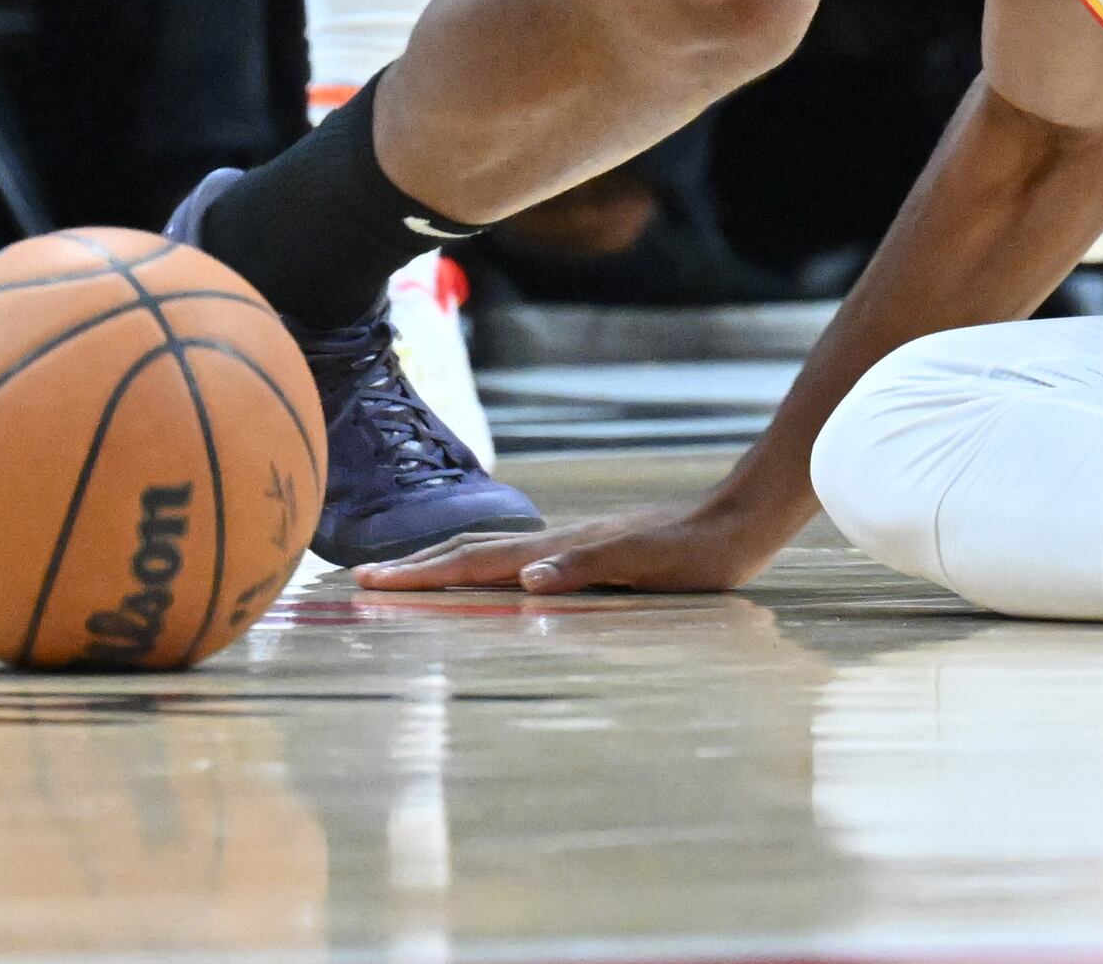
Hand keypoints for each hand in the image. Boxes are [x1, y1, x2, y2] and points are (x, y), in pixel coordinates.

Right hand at [353, 492, 796, 595]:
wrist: (738, 520)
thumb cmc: (697, 552)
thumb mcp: (647, 564)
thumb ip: (585, 567)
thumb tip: (527, 578)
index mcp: (559, 548)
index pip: (476, 562)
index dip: (423, 575)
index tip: (369, 582)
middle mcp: (557, 543)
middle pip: (471, 552)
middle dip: (417, 568)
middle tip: (364, 580)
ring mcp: (572, 544)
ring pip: (492, 552)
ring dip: (446, 564)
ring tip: (410, 575)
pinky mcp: (590, 551)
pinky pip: (519, 560)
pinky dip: (486, 567)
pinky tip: (492, 577)